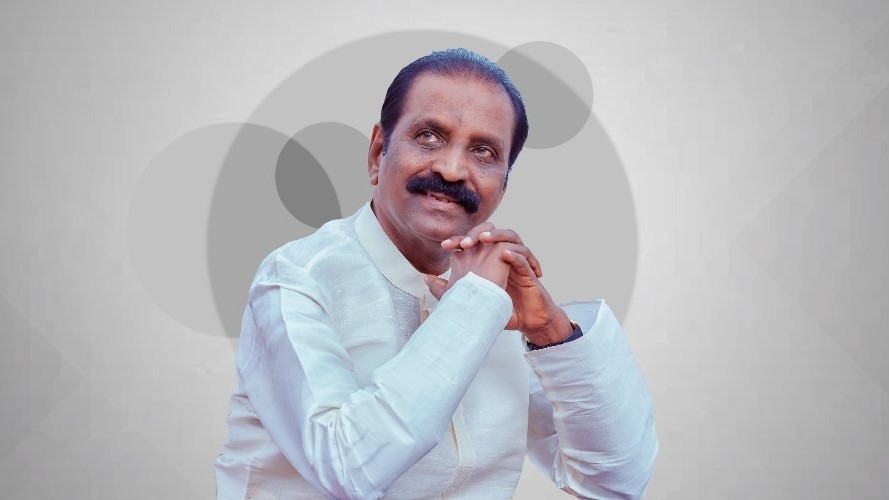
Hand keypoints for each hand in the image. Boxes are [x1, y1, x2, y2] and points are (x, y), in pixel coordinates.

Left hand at [429, 223, 572, 344]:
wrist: (527, 321)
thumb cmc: (503, 308)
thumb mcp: (472, 299)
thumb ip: (450, 289)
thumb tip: (427, 279)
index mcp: (489, 259)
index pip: (474, 241)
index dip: (459, 240)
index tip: (444, 246)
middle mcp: (503, 256)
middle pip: (492, 233)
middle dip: (478, 233)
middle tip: (464, 242)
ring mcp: (517, 262)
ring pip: (511, 237)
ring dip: (498, 236)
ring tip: (484, 239)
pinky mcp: (530, 272)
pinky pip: (525, 258)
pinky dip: (515, 254)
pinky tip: (504, 254)